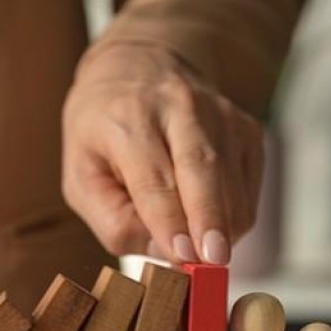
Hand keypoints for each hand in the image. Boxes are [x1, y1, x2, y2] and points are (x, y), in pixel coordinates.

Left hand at [62, 42, 264, 264]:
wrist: (136, 69)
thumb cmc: (100, 132)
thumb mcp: (81, 176)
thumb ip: (113, 220)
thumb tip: (164, 253)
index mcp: (128, 118)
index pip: (152, 177)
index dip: (170, 219)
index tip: (183, 256)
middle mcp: (179, 108)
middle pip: (202, 168)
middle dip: (210, 219)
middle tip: (214, 262)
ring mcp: (220, 114)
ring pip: (231, 181)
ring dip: (222, 226)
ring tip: (201, 251)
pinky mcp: (247, 128)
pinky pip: (250, 184)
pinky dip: (235, 214)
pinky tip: (211, 221)